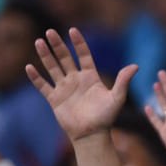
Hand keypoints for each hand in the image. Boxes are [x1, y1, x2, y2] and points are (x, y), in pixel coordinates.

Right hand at [27, 28, 136, 143]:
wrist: (92, 135)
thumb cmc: (106, 118)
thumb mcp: (117, 98)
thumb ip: (123, 81)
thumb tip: (135, 66)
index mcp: (90, 77)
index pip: (84, 55)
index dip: (79, 43)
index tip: (73, 30)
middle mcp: (76, 80)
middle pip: (65, 58)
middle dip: (57, 45)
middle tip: (50, 32)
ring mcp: (64, 89)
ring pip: (52, 68)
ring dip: (45, 56)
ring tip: (39, 42)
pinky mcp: (54, 99)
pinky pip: (43, 86)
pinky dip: (36, 77)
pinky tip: (29, 67)